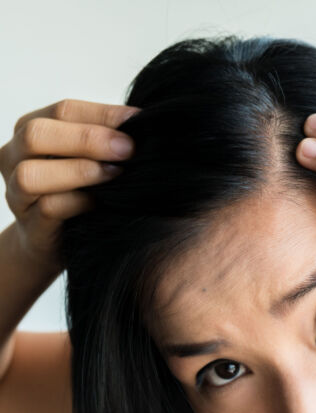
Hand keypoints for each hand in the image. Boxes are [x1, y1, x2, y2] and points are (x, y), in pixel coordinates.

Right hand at [0, 99, 139, 272]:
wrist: (57, 242)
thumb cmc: (79, 192)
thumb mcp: (90, 160)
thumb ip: (106, 141)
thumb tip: (145, 125)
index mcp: (31, 129)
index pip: (63, 110)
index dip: (103, 114)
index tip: (139, 121)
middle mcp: (15, 157)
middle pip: (37, 134)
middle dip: (88, 139)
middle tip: (128, 149)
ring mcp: (17, 193)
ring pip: (33, 174)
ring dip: (80, 171)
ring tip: (115, 174)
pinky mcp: (31, 226)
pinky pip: (48, 209)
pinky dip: (79, 202)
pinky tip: (102, 201)